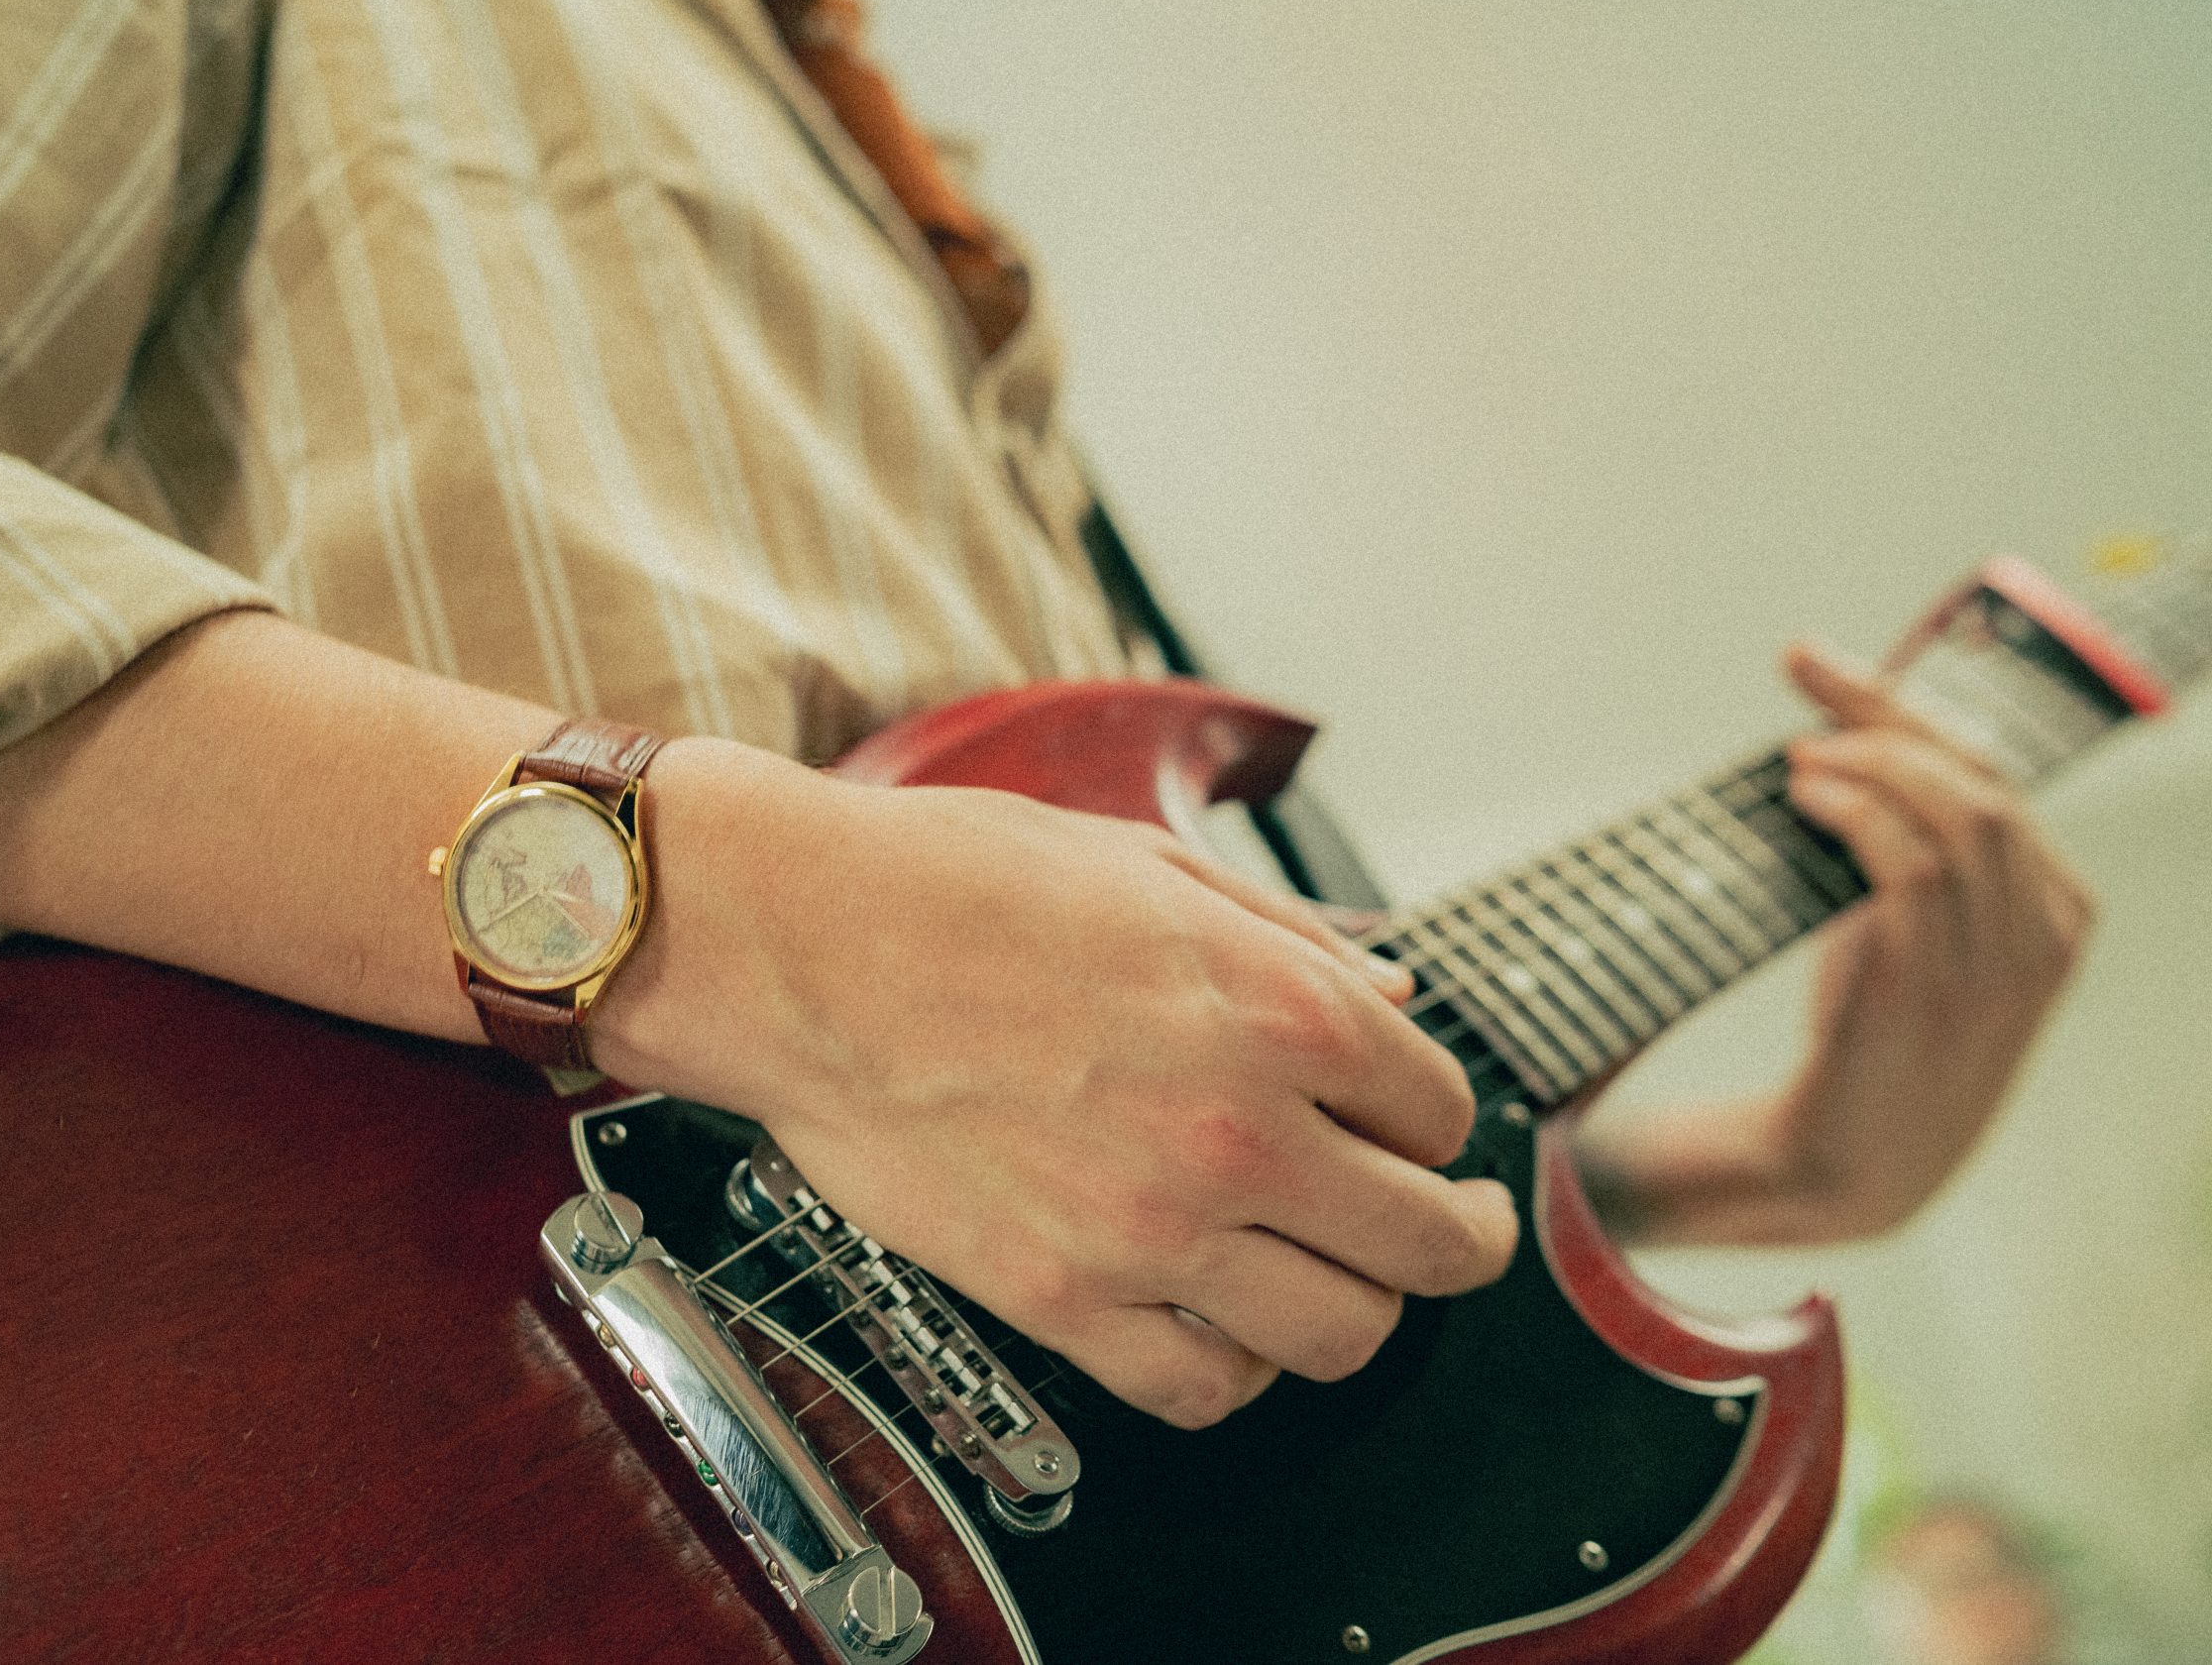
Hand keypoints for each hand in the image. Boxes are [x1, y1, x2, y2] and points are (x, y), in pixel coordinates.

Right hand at [594, 742, 1518, 1427]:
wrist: (797, 944)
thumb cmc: (955, 884)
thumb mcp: (1151, 867)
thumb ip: (1291, 939)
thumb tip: (1389, 988)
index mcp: (1279, 1009)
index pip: (1442, 1109)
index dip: (1433, 1116)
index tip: (1408, 1121)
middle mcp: (1239, 1132)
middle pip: (1430, 1245)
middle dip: (1456, 1236)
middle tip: (1445, 1227)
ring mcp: (1151, 1231)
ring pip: (1342, 1335)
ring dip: (1357, 1308)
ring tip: (1332, 1276)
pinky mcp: (1059, 1299)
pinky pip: (1203, 1388)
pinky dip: (1236, 1369)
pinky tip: (1222, 1320)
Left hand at [1579, 644, 2091, 1246]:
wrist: (1843, 1171)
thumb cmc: (1868, 1043)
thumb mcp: (1918, 940)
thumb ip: (1920, 859)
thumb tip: (1847, 742)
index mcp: (2057, 914)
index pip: (1997, 778)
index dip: (1907, 707)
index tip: (1821, 664)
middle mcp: (2042, 938)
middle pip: (1983, 781)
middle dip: (1888, 711)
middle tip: (1804, 677)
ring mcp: (1994, 972)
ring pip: (1962, 816)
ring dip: (1872, 762)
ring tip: (1802, 756)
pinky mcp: (1930, 995)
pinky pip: (1913, 873)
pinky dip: (1861, 816)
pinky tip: (1811, 799)